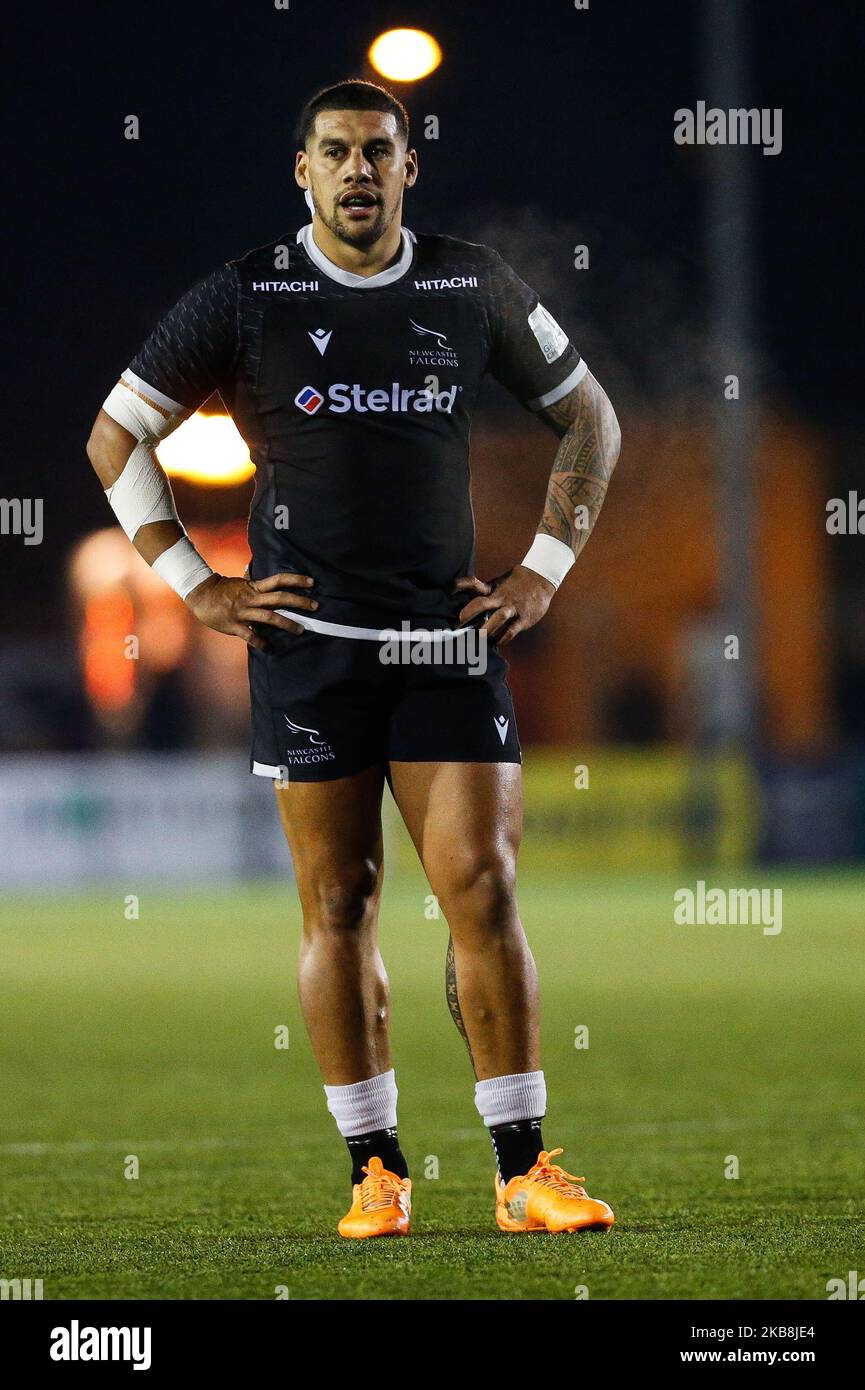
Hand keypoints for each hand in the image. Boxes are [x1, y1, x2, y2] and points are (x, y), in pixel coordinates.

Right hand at [185, 571, 316, 650]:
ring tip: (301, 630)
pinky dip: (260, 642)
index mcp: (254, 588)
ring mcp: (243, 612)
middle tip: (316, 606)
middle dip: (299, 602)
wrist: (201, 595)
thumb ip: (248, 579)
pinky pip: (250, 635)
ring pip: (269, 617)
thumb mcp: (239, 582)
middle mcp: (251, 599)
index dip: (295, 579)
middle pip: (279, 598)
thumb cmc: (222, 589)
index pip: (278, 580)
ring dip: (287, 624)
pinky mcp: (234, 625)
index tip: (311, 581)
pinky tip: (270, 648)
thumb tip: (250, 567)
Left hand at [453, 565, 555, 646]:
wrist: (541, 580)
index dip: (459, 586)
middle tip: (458, 624)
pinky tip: (496, 643)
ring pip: (498, 618)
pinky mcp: (523, 619)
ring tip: (478, 637)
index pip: (472, 584)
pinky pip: (512, 630)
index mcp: (492, 589)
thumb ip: (480, 591)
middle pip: (482, 603)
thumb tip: (457, 595)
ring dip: (487, 628)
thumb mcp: (496, 583)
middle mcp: (500, 598)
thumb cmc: (514, 583)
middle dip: (469, 613)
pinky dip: (503, 638)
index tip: (448, 591)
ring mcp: (512, 608)